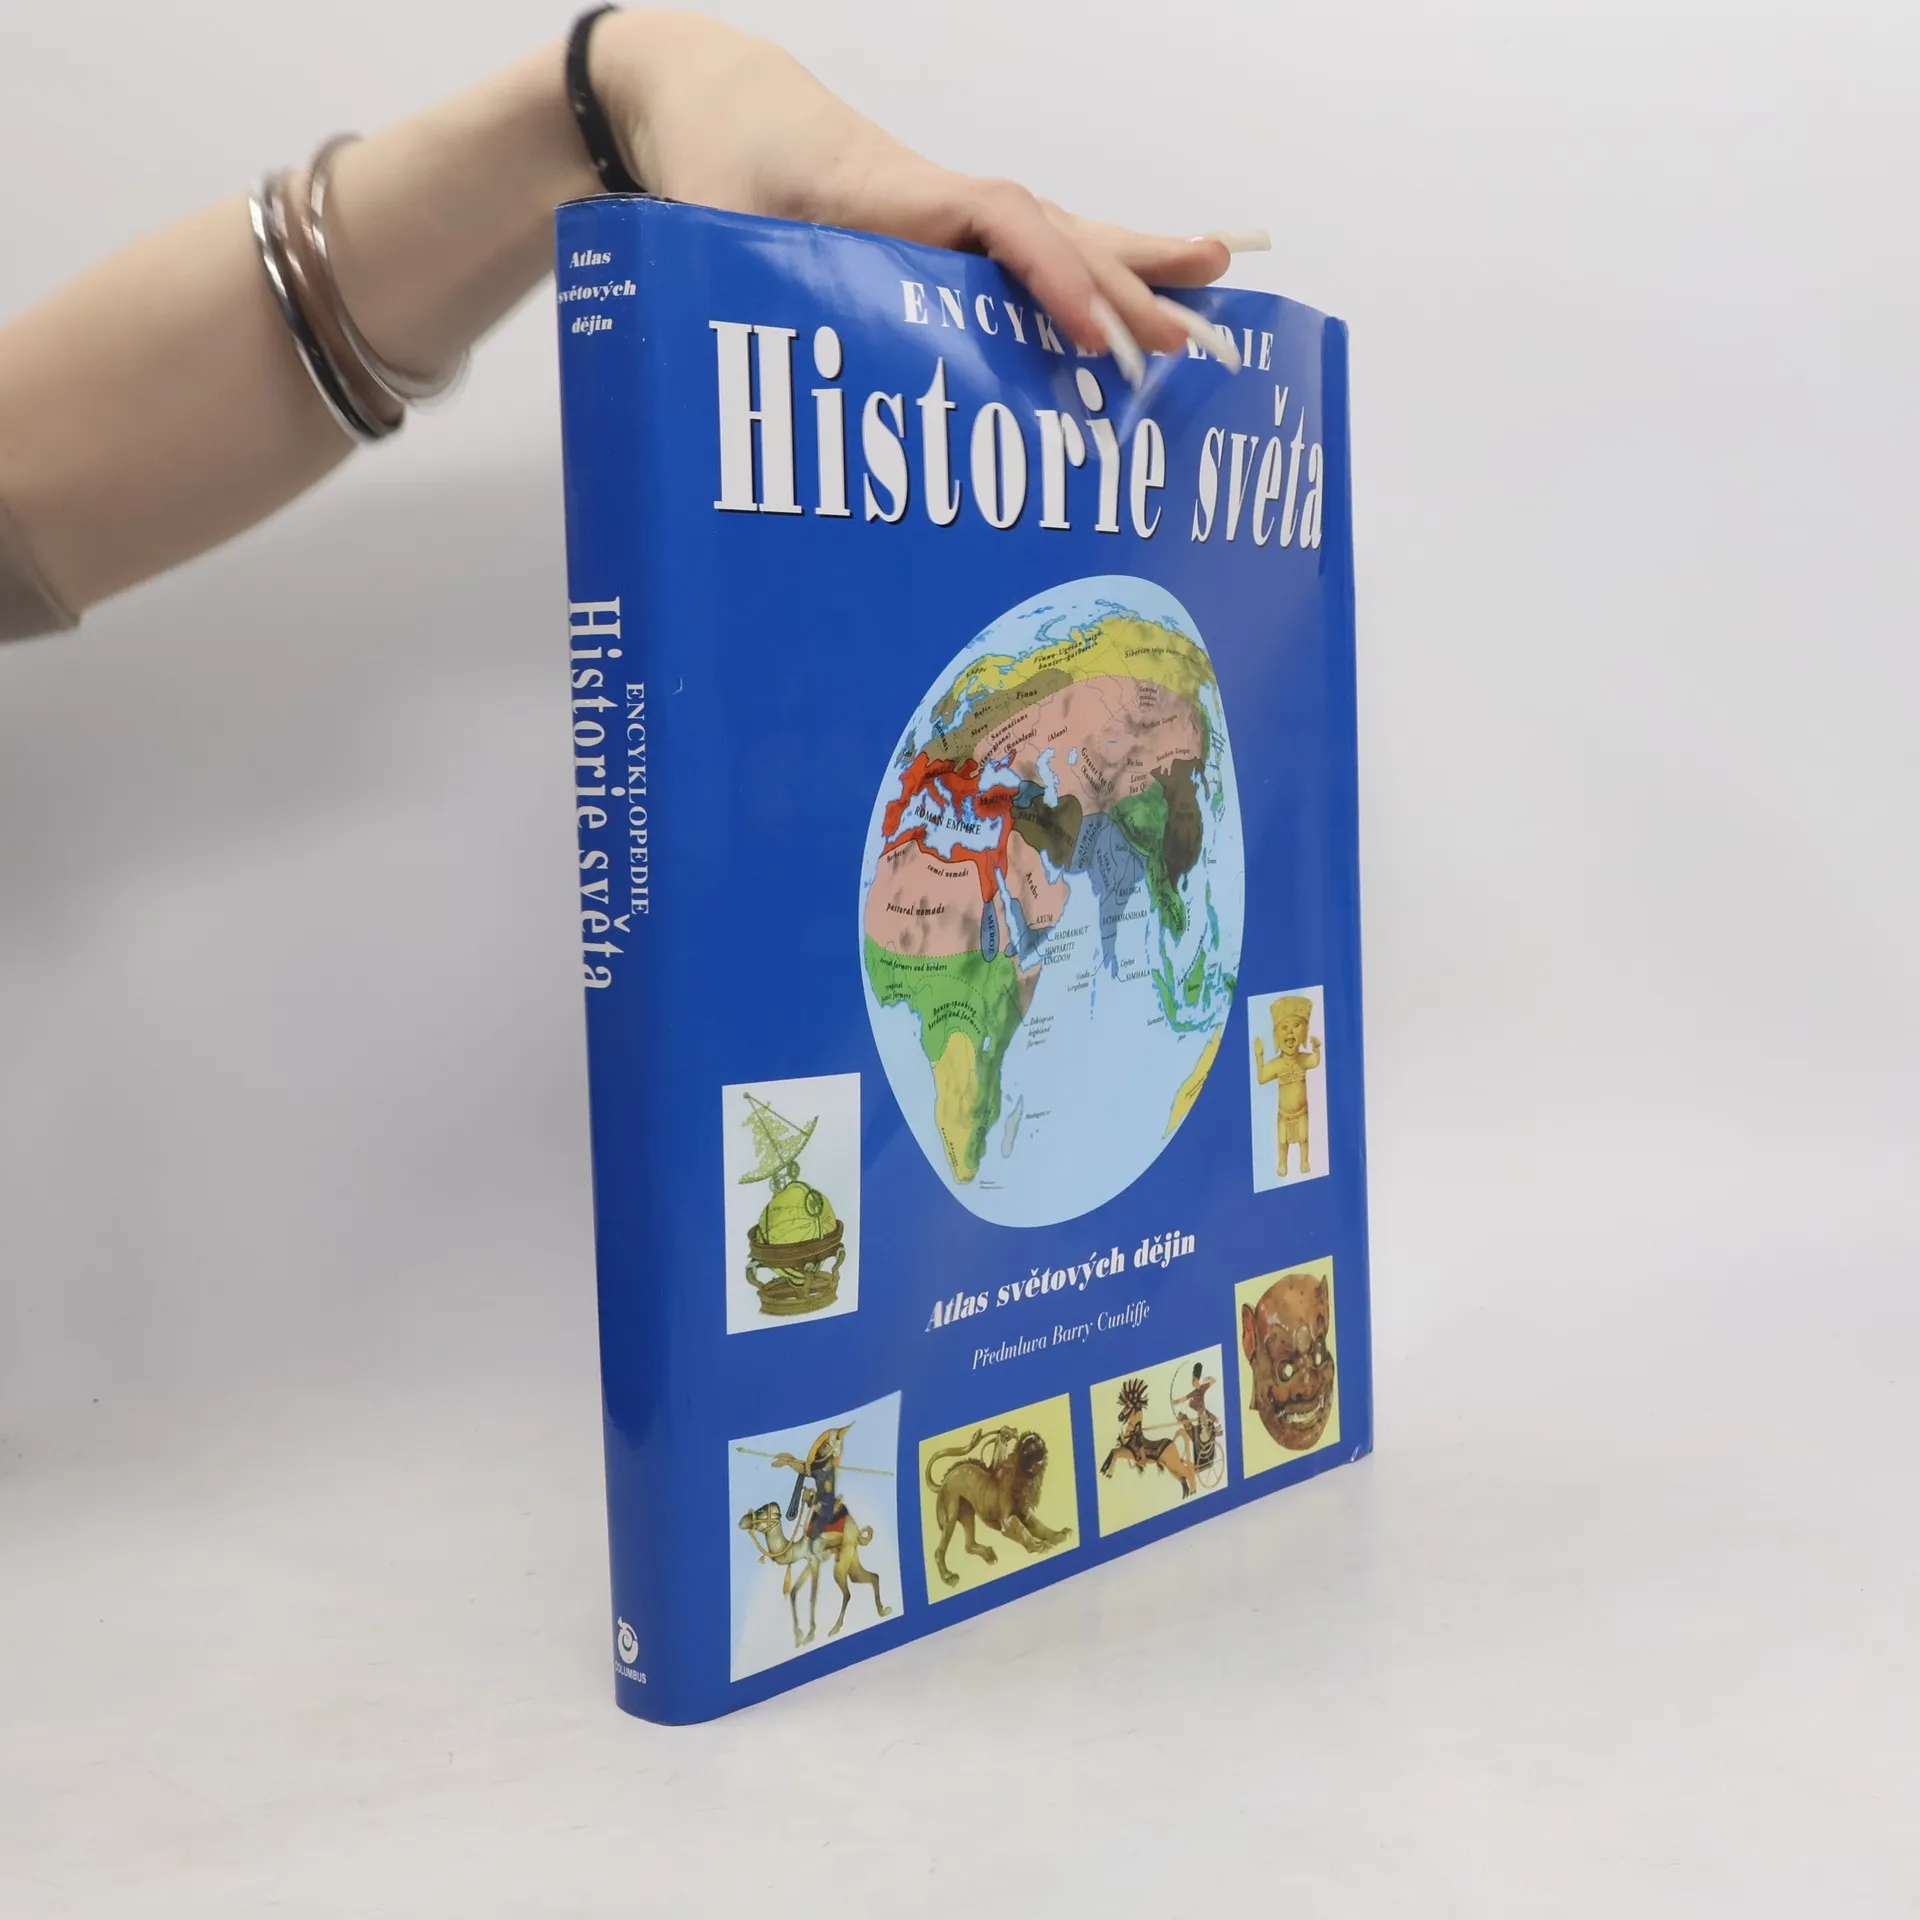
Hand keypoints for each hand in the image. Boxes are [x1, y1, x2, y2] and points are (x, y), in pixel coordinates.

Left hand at [591, 12, 1247, 377]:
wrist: (717, 100)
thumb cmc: (715, 164)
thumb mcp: (711, 226)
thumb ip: (737, 282)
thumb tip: (760, 366)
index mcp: (885, 193)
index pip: (993, 220)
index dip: (1046, 274)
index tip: (1085, 333)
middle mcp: (937, 197)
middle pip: (1050, 229)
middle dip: (1124, 284)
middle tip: (1188, 339)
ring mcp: (951, 213)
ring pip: (1058, 231)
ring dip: (1133, 260)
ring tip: (1215, 273)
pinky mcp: (949, 231)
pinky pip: (1036, 246)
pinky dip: (1094, 267)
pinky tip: (1143, 285)